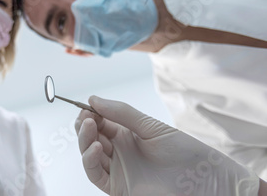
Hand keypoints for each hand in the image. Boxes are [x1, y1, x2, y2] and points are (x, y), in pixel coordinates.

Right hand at [75, 96, 259, 194]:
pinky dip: (89, 160)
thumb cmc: (183, 152)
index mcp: (126, 134)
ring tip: (89, 126)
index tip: (86, 106)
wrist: (202, 181)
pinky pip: (95, 174)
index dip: (90, 113)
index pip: (99, 122)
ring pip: (88, 154)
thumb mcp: (151, 126)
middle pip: (90, 137)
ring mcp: (117, 169)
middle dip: (84, 125)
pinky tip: (94, 147)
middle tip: (85, 116)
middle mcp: (118, 151)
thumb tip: (94, 99)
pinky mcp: (117, 187)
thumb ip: (122, 113)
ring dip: (84, 139)